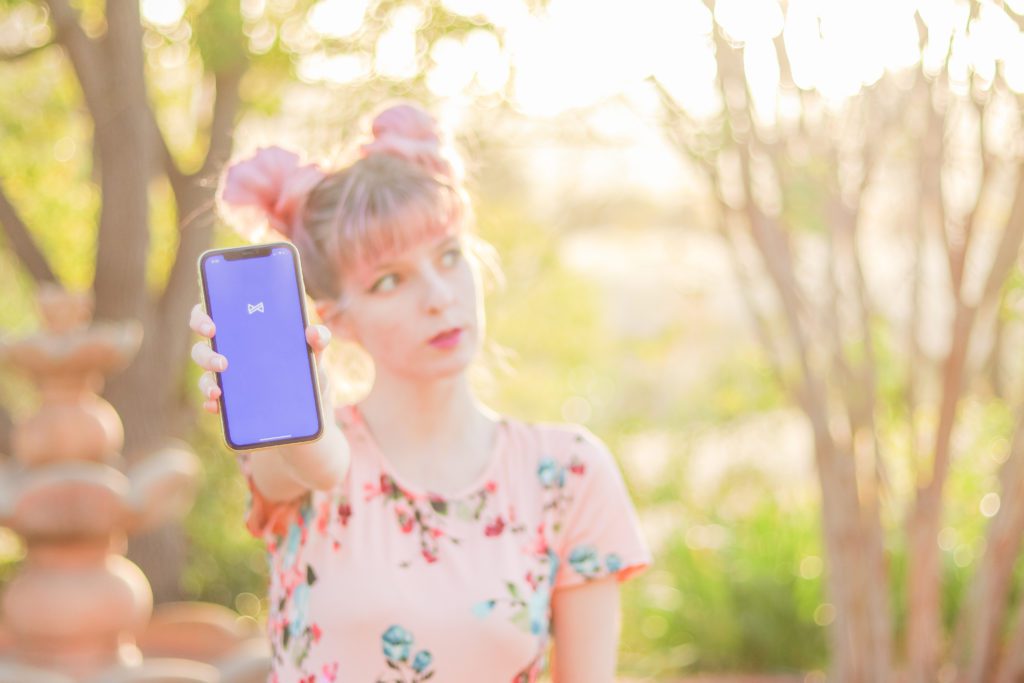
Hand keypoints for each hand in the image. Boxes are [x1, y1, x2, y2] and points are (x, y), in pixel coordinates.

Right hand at [189, 302, 331, 414]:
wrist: (311, 411)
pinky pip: (213, 402)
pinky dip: (212, 403)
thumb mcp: (314, 354)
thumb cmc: (306, 371)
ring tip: (219, 389)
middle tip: (222, 362)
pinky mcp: (230, 403)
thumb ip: (318, 338)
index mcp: (244, 332)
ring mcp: (228, 379)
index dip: (202, 316)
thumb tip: (313, 332)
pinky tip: (217, 405)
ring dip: (206, 381)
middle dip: (204, 353)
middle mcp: (230, 353)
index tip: (211, 326)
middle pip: (202, 347)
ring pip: (205, 375)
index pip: (213, 315)